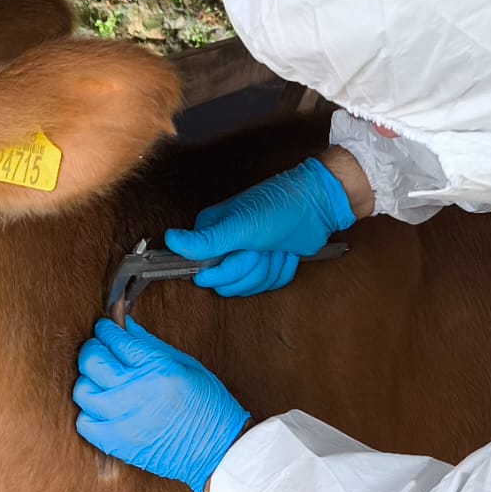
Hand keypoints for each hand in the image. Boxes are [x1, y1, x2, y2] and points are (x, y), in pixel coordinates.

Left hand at [74, 318, 248, 491]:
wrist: (218, 449)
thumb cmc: (208, 405)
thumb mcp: (186, 364)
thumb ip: (150, 344)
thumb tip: (125, 325)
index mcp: (157, 368)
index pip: (116, 339)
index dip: (106, 330)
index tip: (106, 329)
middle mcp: (137, 392)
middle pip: (92, 361)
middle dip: (93, 349)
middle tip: (100, 349)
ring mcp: (125, 420)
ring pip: (83, 391)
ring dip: (89, 381)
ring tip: (102, 381)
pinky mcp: (119, 443)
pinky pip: (85, 423)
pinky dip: (89, 413)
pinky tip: (103, 408)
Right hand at [164, 155, 355, 296]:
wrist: (319, 205)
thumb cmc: (280, 207)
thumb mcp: (241, 226)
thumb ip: (206, 240)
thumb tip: (170, 241)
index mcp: (210, 232)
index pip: (203, 270)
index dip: (228, 268)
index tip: (244, 252)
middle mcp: (224, 246)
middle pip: (227, 283)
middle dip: (252, 268)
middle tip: (263, 246)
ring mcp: (245, 257)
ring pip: (249, 286)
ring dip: (270, 268)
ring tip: (277, 246)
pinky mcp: (265, 265)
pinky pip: (267, 285)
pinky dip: (281, 270)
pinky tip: (286, 252)